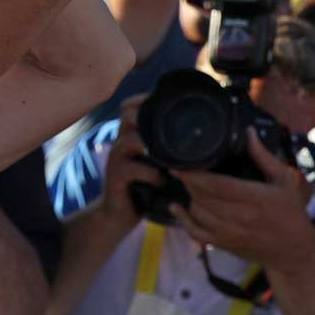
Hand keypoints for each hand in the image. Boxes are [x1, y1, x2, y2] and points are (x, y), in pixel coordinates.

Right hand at [99, 96, 162, 223]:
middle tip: (174, 133)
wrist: (117, 215)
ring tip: (172, 159)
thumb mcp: (152, 164)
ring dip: (156, 149)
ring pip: (132, 140)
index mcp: (128, 135)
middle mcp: (119, 142)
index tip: (168, 100)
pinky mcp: (115, 176)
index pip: (129, 106)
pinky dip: (153, 174)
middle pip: (129, 115)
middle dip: (152, 121)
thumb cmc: (142, 187)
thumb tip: (199, 138)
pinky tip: (163, 181)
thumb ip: (164, 149)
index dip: (145, 99)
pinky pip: (134, 168)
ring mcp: (115, 158)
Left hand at [168, 131, 314, 269]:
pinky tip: (175, 208)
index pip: (215, 185)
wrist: (294, 252)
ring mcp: (229, 233)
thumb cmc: (290, 213)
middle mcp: (238, 217)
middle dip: (190, 181)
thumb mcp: (284, 181)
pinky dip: (183, 220)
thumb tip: (248, 132)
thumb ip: (263, 156)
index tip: (179, 162)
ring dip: (190, 196)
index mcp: (253, 198)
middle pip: (202, 196)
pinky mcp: (224, 245)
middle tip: (185, 168)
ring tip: (190, 184)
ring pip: (197, 212)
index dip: (194, 174)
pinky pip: (196, 233)